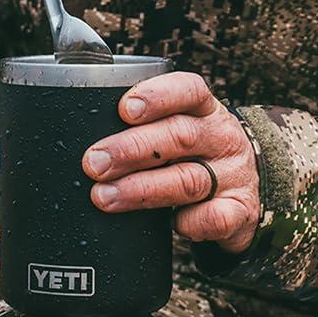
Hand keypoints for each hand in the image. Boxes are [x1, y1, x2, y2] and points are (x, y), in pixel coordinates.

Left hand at [81, 72, 260, 254]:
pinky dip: (189, 223)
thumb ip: (139, 129)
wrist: (244, 195)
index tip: (125, 109)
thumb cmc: (192, 158)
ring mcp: (233, 176)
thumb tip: (73, 134)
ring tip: (104, 197)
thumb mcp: (176, 133)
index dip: (157, 96)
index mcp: (204, 110)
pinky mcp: (240, 212)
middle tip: (94, 162)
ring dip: (142, 189)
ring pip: (188, 180)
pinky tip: (172, 225)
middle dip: (131, 149)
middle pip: (179, 136)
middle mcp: (221, 138)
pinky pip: (214, 218)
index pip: (189, 90)